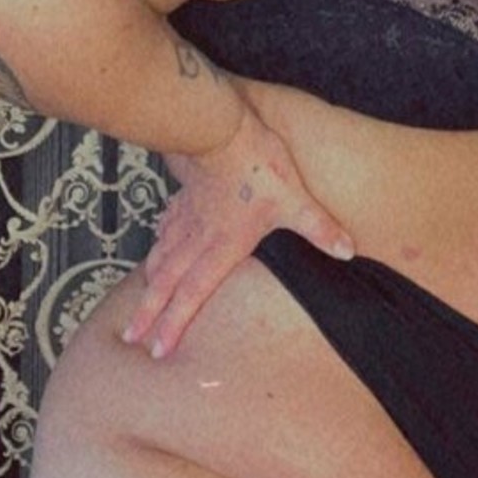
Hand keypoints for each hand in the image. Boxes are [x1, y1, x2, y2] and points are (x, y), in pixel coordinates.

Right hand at [121, 101, 352, 358]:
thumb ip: (319, 227)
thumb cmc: (257, 164)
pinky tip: (155, 244)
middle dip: (149, 312)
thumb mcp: (294, 198)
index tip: (158, 350)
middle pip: (169, 282)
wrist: (220, 128)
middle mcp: (199, 237)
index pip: (194, 293)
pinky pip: (167, 224)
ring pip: (162, 256)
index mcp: (223, 245)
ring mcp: (188, 216)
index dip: (176, 323)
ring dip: (148, 284)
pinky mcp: (186, 195)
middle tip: (130, 337)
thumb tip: (348, 251)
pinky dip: (159, 240)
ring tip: (137, 305)